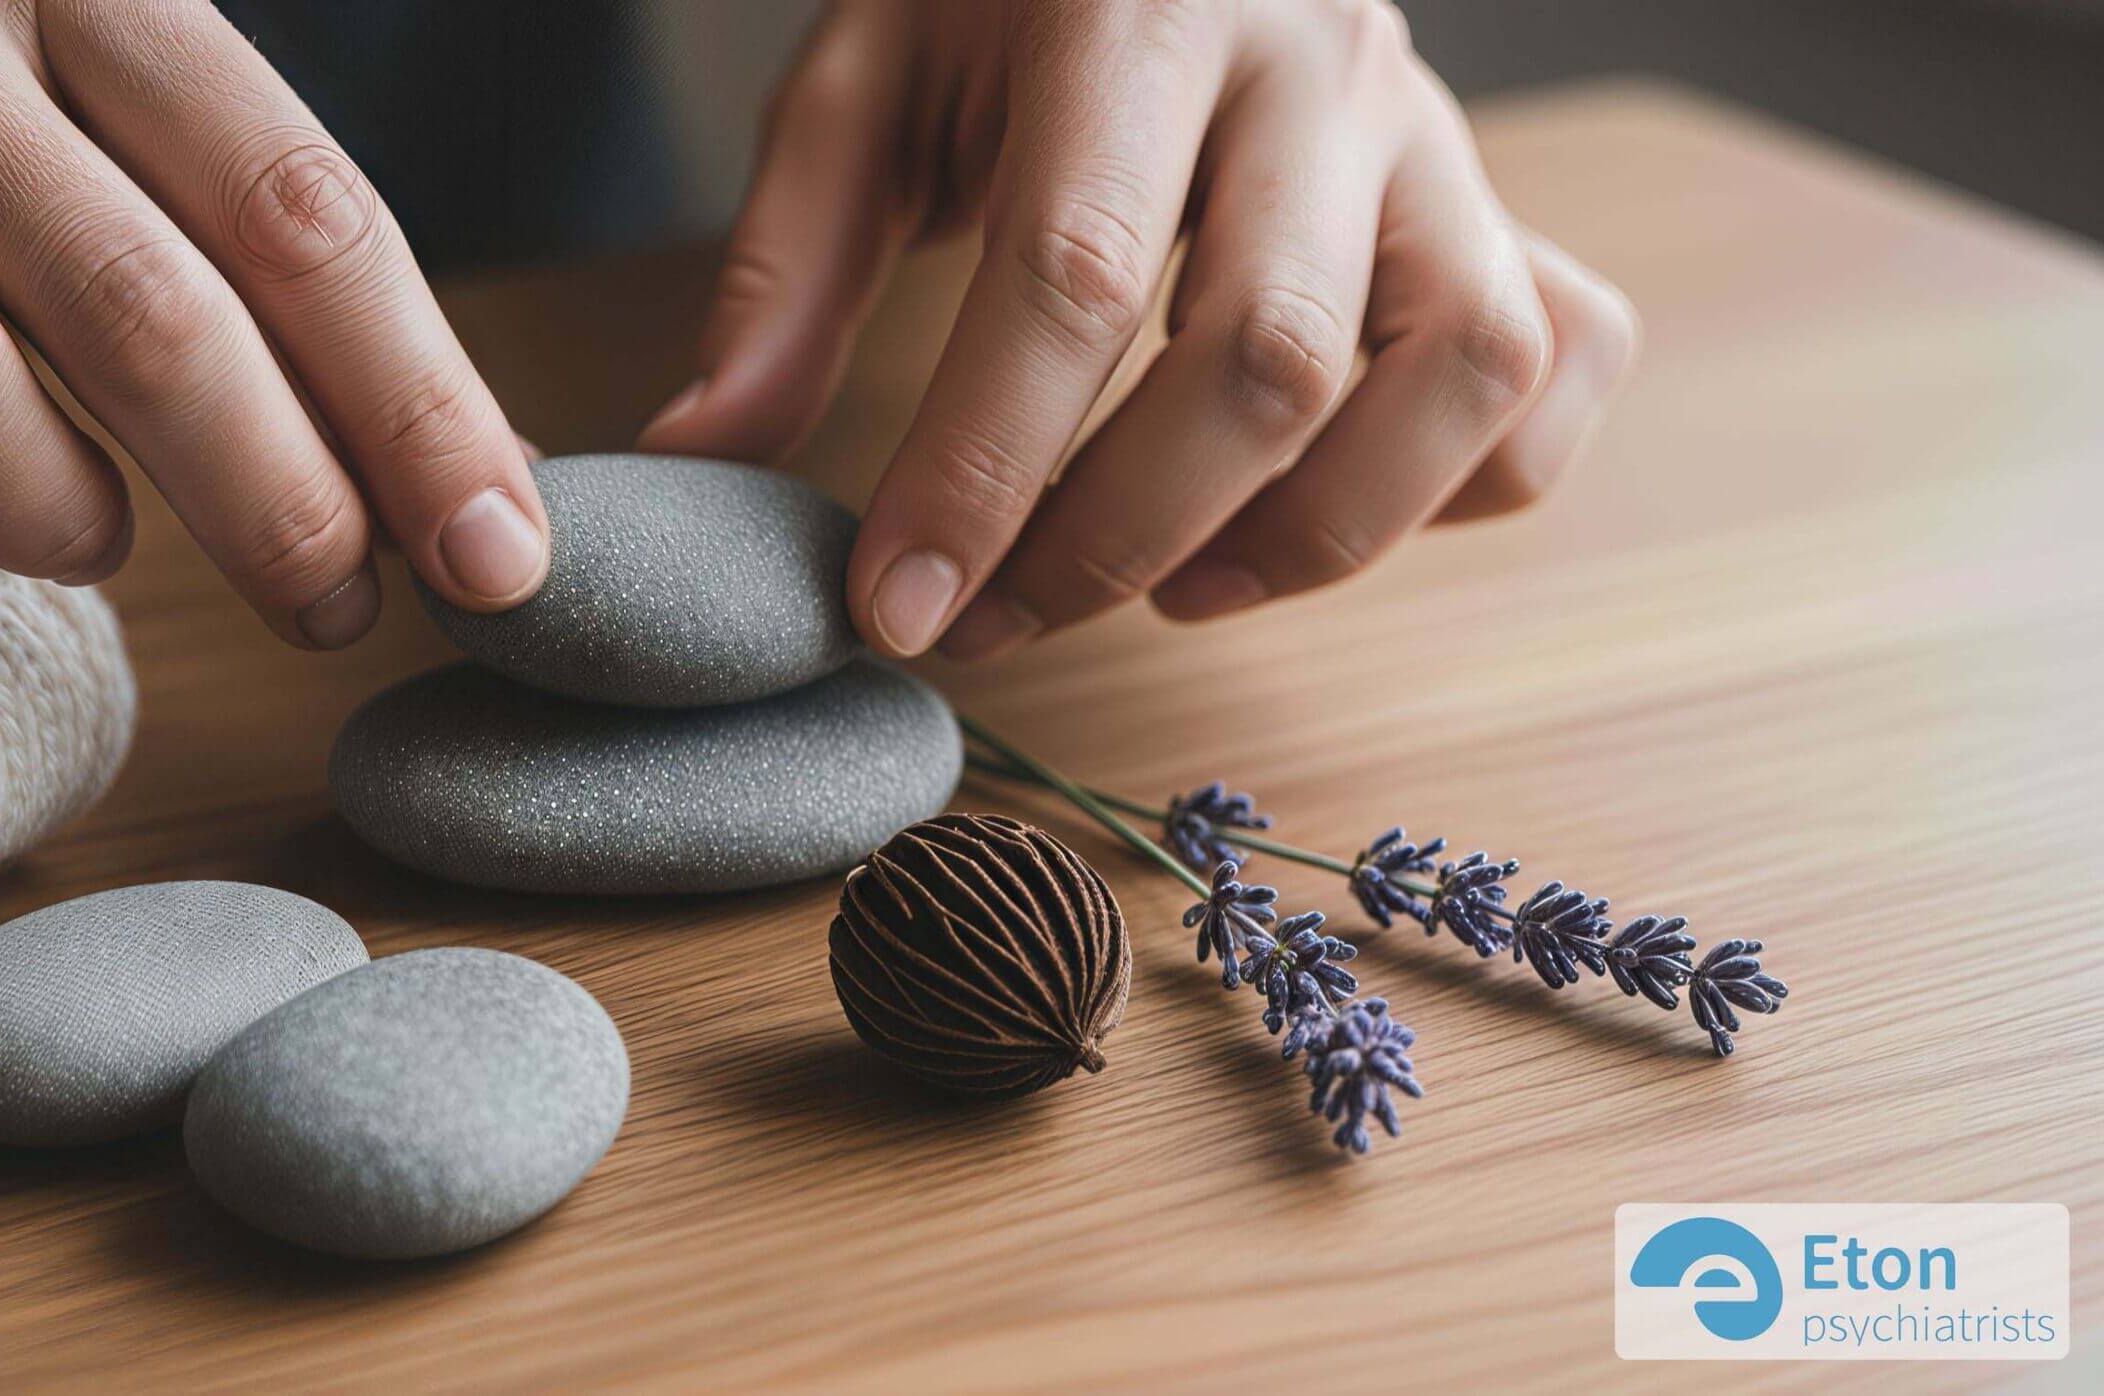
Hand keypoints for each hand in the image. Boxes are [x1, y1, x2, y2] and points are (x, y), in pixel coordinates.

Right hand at [0, 0, 548, 644]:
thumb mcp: (85, 37)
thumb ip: (252, 213)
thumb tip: (473, 455)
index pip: (294, 210)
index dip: (417, 403)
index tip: (500, 549)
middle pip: (145, 315)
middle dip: (281, 503)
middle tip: (344, 606)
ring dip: (61, 517)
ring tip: (109, 546)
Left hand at [641, 0, 1637, 658]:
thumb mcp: (862, 82)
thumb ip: (786, 269)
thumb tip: (702, 458)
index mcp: (1139, 6)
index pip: (1074, 276)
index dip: (983, 471)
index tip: (895, 606)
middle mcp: (1324, 62)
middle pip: (1270, 357)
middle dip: (1118, 536)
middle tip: (993, 619)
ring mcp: (1440, 134)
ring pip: (1457, 373)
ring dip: (1315, 530)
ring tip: (1174, 585)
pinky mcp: (1501, 201)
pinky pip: (1555, 362)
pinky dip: (1466, 477)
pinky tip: (1321, 502)